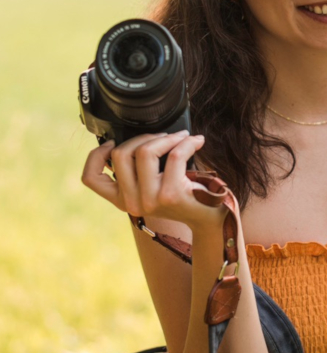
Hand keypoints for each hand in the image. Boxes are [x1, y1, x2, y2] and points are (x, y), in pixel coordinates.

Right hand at [81, 131, 227, 230]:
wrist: (209, 216)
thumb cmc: (183, 194)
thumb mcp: (153, 184)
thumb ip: (138, 168)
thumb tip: (136, 136)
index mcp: (122, 200)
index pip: (91, 178)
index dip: (96, 155)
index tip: (113, 142)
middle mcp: (132, 202)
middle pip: (122, 154)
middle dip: (145, 137)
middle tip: (166, 136)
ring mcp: (150, 200)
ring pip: (146, 151)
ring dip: (167, 137)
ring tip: (182, 137)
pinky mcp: (171, 194)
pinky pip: (175, 154)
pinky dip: (187, 142)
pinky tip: (196, 142)